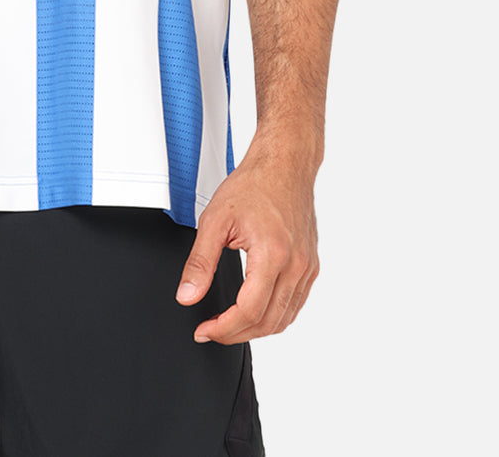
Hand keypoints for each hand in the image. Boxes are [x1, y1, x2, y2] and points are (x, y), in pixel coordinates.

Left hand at [174, 141, 319, 343]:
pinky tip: (254, 311)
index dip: (224, 328)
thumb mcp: (215, 221)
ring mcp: (307, 267)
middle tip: (211, 330)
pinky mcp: (311, 266)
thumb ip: (199, 263)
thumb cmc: (253, 185)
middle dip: (236, 334)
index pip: (249, 311)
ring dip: (256, 329)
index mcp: (272, 254)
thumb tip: (187, 295)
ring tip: (229, 325)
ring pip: (285, 318)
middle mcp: (296, 265)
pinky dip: (274, 316)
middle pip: (268, 322)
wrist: (284, 165)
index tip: (204, 330)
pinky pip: (295, 304)